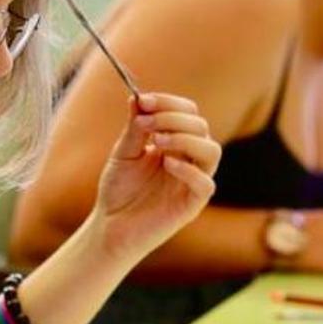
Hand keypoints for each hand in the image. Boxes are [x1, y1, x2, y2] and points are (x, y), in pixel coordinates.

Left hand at [93, 93, 221, 261]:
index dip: (169, 103)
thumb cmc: (118, 189)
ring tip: (157, 140)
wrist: (110, 226)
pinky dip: (189, 170)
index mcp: (176, 143)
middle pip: (200, 127)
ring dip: (186, 138)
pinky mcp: (192, 204)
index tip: (143, 100)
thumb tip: (138, 97)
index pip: (187, 113)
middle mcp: (189, 159)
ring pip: (212, 150)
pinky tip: (166, 164)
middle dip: (173, 118)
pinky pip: (206, 184)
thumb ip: (135, 128)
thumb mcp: (123, 153)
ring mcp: (193, 181)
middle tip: (146, 122)